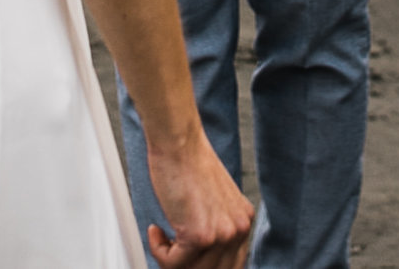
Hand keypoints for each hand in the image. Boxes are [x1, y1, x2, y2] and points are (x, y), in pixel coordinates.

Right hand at [145, 132, 254, 268]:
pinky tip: (156, 231)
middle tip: (170, 252)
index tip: (186, 259)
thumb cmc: (187, 160)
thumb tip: (200, 247)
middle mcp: (237, 230)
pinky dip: (158, 250)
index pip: (231, 263)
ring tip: (161, 238)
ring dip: (170, 259)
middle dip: (187, 265)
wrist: (178, 141)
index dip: (206, 265)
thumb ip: (215, 221)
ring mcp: (220, 235)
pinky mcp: (198, 236)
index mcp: (243, 221)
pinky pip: (173, 262)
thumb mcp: (213, 197)